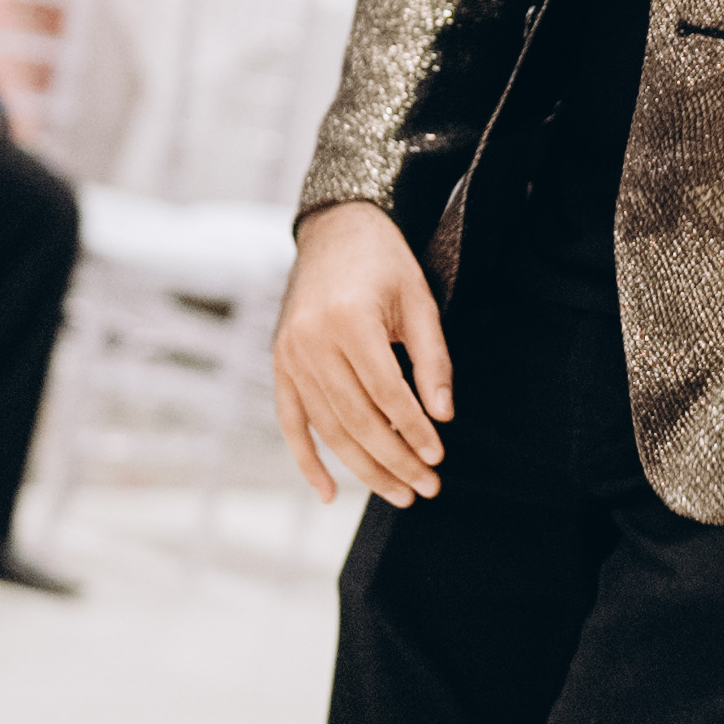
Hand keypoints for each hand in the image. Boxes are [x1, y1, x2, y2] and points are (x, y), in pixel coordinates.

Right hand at [273, 201, 452, 505]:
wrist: (335, 230)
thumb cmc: (384, 264)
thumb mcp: (420, 302)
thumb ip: (432, 360)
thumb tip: (443, 416)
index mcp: (348, 320)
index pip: (387, 394)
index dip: (414, 431)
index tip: (438, 458)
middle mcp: (311, 341)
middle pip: (356, 419)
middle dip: (394, 460)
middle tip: (425, 489)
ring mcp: (289, 354)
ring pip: (327, 427)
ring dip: (362, 467)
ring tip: (397, 492)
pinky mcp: (279, 363)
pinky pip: (291, 421)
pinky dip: (307, 459)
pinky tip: (329, 492)